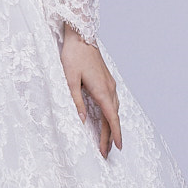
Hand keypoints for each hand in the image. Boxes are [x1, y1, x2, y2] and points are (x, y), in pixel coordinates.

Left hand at [60, 25, 121, 157]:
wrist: (80, 35)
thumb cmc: (73, 55)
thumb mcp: (69, 80)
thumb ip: (75, 101)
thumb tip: (81, 121)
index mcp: (102, 90)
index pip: (111, 118)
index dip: (115, 134)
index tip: (118, 148)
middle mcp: (109, 88)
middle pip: (113, 117)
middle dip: (111, 136)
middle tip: (106, 153)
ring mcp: (110, 84)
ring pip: (114, 110)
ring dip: (111, 126)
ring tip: (107, 141)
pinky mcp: (106, 80)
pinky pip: (112, 102)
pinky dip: (110, 115)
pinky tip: (107, 119)